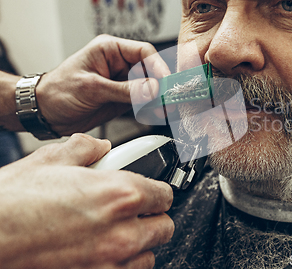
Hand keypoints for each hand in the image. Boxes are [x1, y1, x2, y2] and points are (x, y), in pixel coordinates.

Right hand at [0, 134, 173, 268]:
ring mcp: (110, 261)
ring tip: (115, 233)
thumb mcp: (51, 160)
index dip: (156, 191)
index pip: (165, 194)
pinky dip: (122, 264)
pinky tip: (103, 252)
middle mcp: (122, 231)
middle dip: (151, 218)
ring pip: (149, 255)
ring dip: (139, 244)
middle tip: (132, 213)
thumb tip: (100, 147)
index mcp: (120, 194)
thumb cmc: (13, 202)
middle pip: (164, 227)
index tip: (149, 193)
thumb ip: (86, 149)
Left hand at [36, 34, 170, 134]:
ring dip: (158, 99)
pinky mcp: (122, 99)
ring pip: (150, 88)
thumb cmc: (57, 91)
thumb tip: (152, 89)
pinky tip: (154, 114)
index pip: (143, 52)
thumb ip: (125, 90)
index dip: (158, 66)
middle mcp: (118, 64)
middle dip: (161, 86)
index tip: (166, 81)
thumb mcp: (92, 88)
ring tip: (164, 110)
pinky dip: (150, 109)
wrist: (43, 113)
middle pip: (151, 71)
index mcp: (110, 50)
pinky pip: (143, 102)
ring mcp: (122, 82)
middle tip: (169, 99)